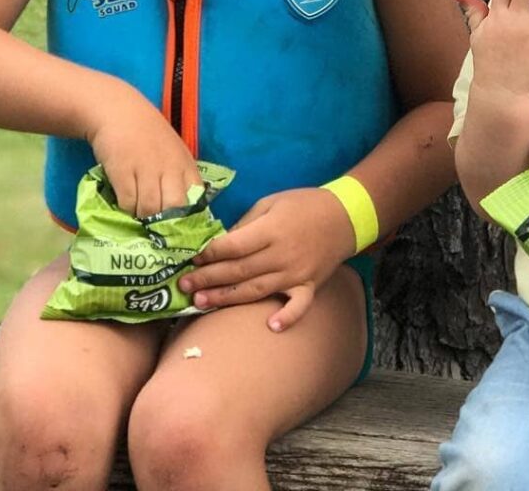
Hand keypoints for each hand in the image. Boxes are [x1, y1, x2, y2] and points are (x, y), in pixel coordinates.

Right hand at [85, 87, 201, 218]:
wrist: (119, 112)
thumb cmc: (148, 134)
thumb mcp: (173, 153)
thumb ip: (179, 178)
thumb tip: (181, 212)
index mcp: (185, 165)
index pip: (195, 200)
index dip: (187, 219)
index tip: (177, 229)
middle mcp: (170, 168)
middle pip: (174, 209)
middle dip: (164, 223)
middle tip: (154, 227)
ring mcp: (147, 170)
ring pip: (150, 210)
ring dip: (142, 217)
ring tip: (136, 214)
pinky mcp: (123, 171)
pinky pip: (128, 202)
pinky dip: (125, 208)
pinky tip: (123, 202)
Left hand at [178, 187, 353, 330]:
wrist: (345, 215)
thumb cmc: (304, 204)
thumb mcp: (271, 202)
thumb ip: (246, 224)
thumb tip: (222, 244)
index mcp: (271, 230)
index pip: (233, 246)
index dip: (210, 253)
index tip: (191, 258)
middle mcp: (281, 254)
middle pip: (239, 271)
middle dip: (208, 278)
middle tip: (183, 286)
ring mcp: (297, 273)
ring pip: (256, 290)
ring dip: (227, 298)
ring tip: (201, 303)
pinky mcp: (310, 285)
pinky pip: (298, 305)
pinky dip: (287, 316)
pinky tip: (270, 326)